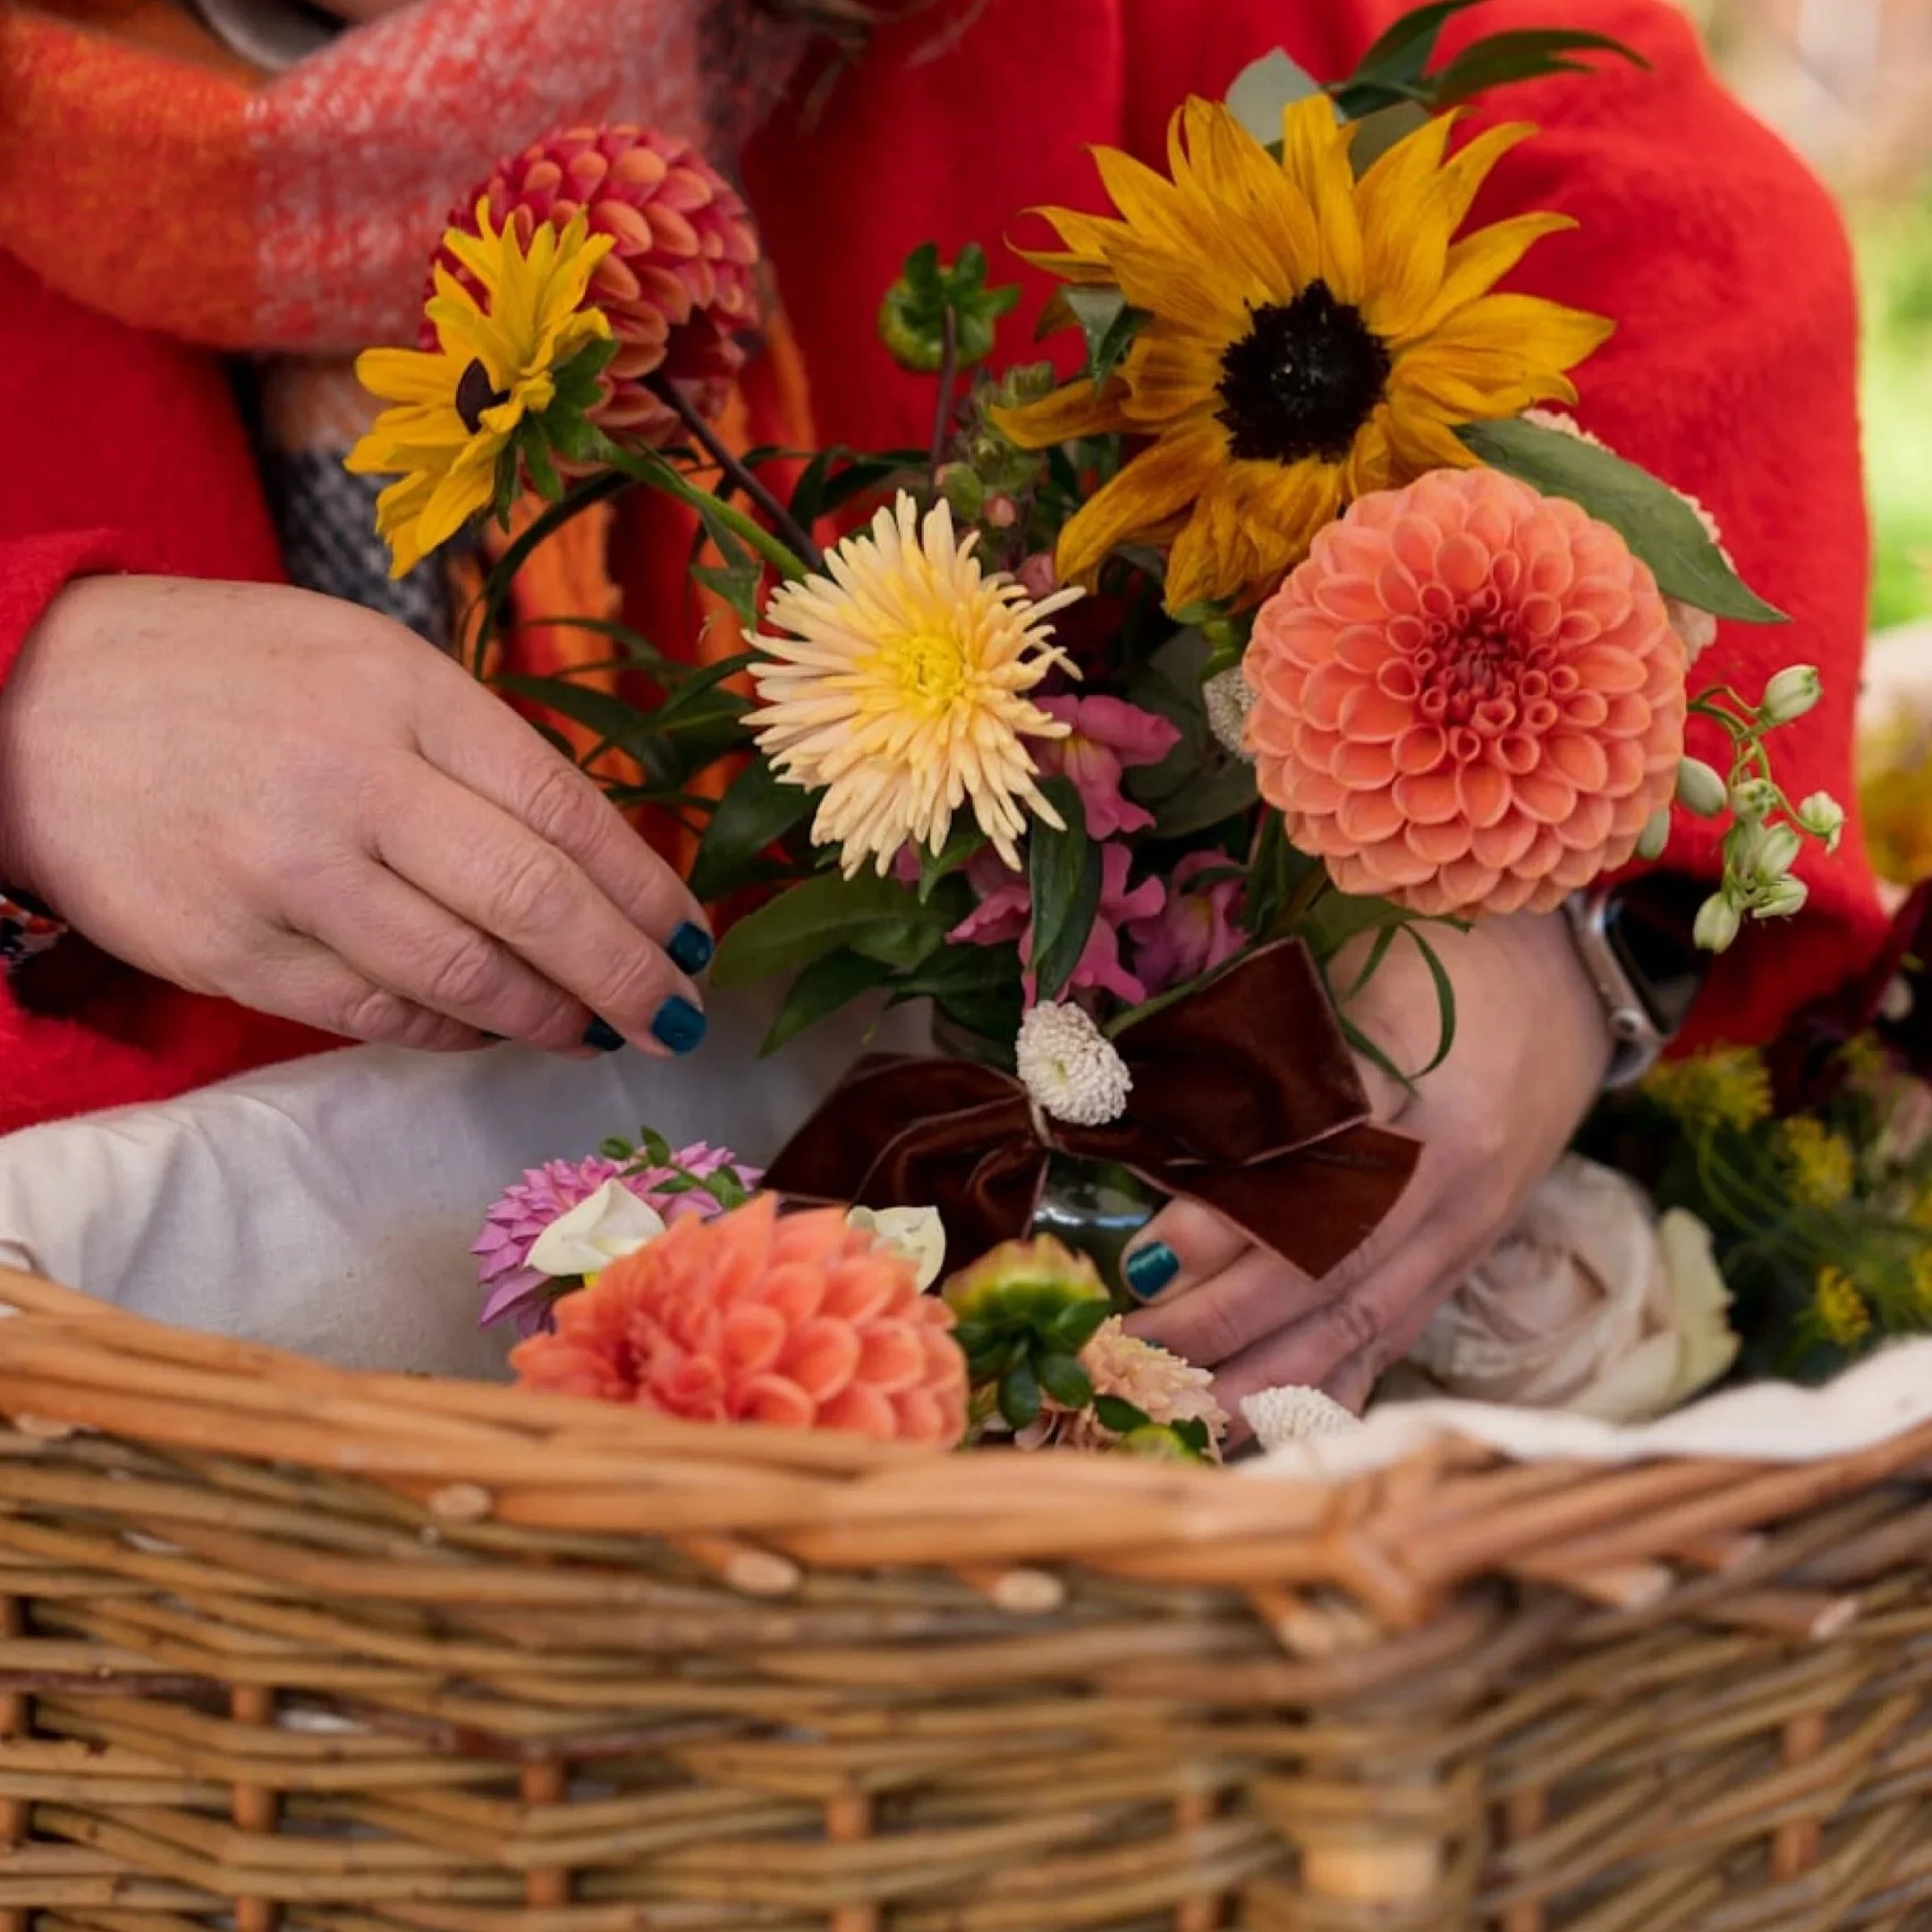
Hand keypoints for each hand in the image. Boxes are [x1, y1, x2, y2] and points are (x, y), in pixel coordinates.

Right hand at [0, 577, 711, 1056]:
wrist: (26, 700)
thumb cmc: (225, 674)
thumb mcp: (363, 662)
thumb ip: (472, 749)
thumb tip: (596, 860)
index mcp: (402, 689)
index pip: (564, 808)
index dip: (647, 889)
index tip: (695, 939)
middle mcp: (353, 778)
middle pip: (535, 902)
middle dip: (629, 974)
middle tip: (679, 1019)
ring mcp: (287, 872)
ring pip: (465, 974)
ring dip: (551, 1017)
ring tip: (598, 1031)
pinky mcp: (231, 950)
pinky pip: (377, 1013)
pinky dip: (452, 1029)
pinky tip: (489, 1027)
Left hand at [1124, 912, 1610, 1422]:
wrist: (1572, 974)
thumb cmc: (1440, 957)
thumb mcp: (1352, 978)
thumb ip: (1266, 1054)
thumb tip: (1145, 1128)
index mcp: (1430, 1102)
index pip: (1319, 1189)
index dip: (1231, 1232)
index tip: (1146, 1257)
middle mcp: (1457, 1186)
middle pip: (1337, 1281)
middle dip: (1228, 1329)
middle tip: (1129, 1353)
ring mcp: (1469, 1232)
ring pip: (1365, 1329)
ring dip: (1268, 1382)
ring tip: (1177, 1414)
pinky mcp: (1467, 1256)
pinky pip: (1395, 1338)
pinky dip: (1326, 1389)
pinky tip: (1262, 1429)